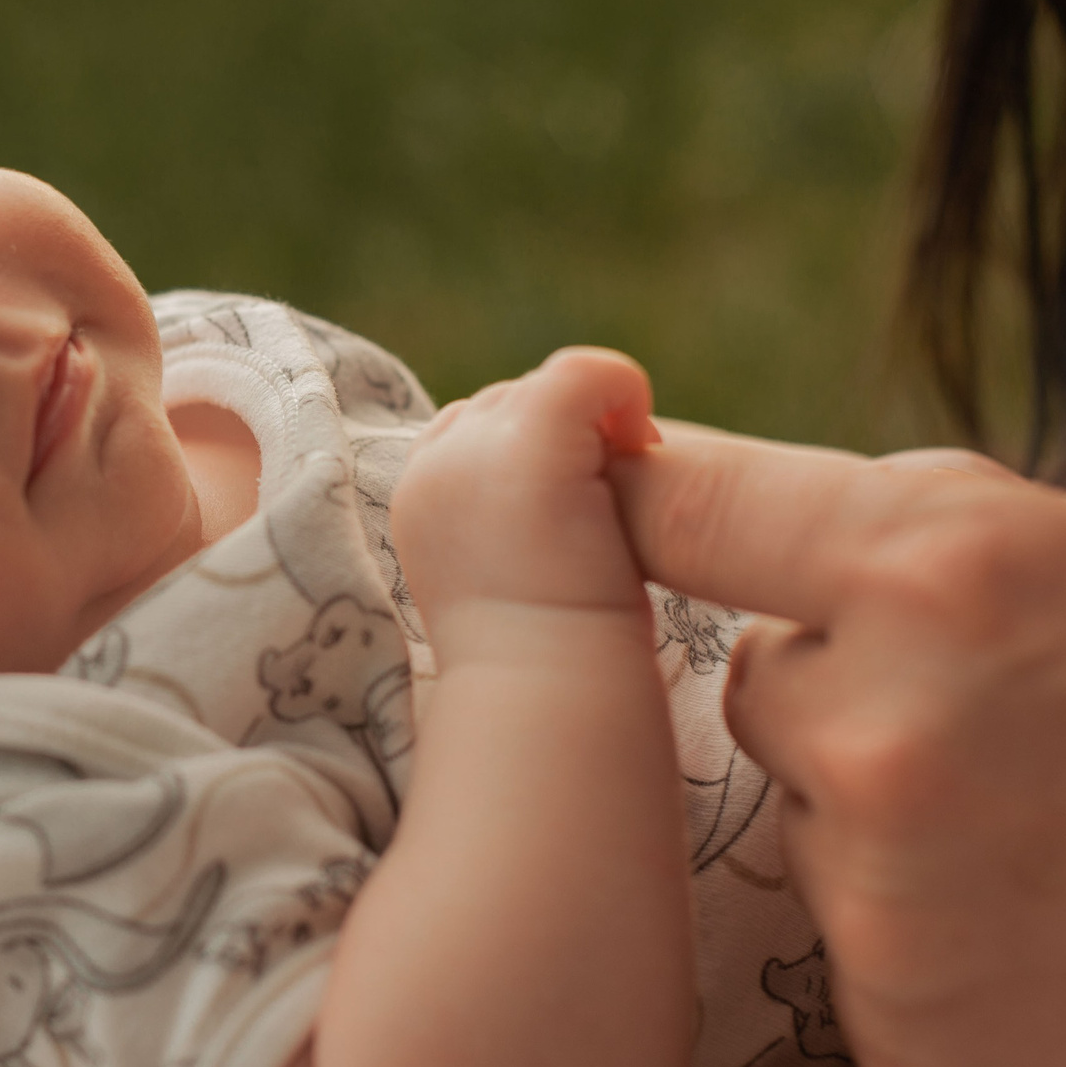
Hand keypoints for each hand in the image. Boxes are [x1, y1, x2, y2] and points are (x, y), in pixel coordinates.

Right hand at [392, 348, 659, 646]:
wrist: (548, 693)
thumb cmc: (546, 659)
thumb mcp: (508, 579)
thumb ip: (512, 520)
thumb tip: (569, 481)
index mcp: (420, 497)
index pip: (474, 429)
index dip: (535, 455)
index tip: (576, 514)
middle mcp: (433, 464)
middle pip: (511, 402)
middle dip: (569, 439)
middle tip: (610, 506)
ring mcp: (477, 449)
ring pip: (547, 388)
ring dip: (596, 427)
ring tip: (625, 493)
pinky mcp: (531, 440)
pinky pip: (586, 373)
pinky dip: (626, 393)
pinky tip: (646, 446)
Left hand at [613, 429, 1065, 1066]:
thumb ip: (1029, 512)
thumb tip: (925, 522)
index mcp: (945, 566)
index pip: (691, 501)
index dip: (647, 488)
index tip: (604, 482)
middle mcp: (883, 733)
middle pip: (762, 679)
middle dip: (850, 682)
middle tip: (1011, 723)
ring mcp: (890, 909)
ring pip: (818, 826)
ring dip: (897, 823)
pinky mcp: (915, 1055)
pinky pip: (869, 965)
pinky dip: (941, 952)